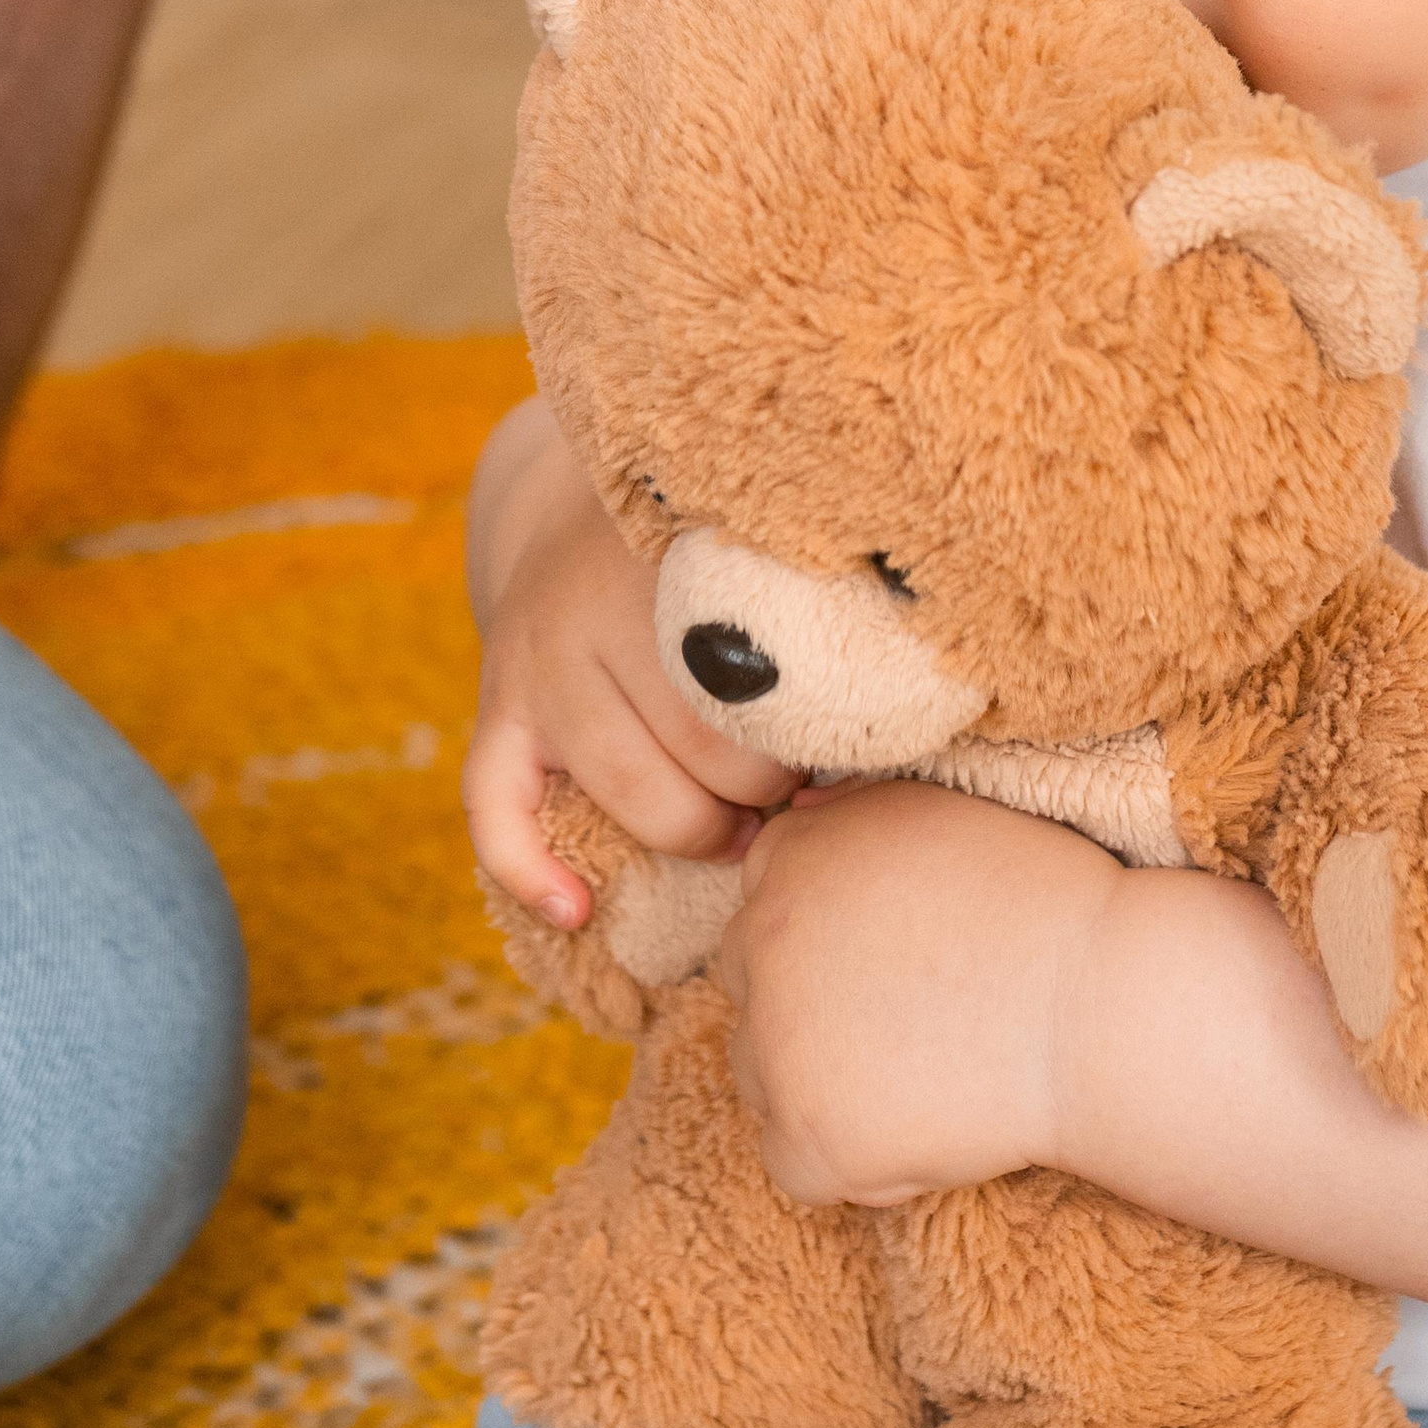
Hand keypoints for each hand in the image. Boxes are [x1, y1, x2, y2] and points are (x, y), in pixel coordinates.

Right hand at [461, 400, 797, 926]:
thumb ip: (818, 605)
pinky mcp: (497, 714)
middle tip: (798, 785)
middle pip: (700, 747)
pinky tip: (577, 911)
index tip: (847, 745)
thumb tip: (932, 689)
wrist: (559, 515)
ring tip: (741, 826)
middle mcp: (595, 611)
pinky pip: (494, 809)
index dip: (815, 736)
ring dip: (696, 830)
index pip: (762, 682)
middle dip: (763, 790)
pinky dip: (531, 870)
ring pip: (625, 790)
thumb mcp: (753, 548)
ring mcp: (536, 666)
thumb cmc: (702, 557)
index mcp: (676, 563)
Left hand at [715, 778, 1118, 1207]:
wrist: (1102, 1005)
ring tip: (922, 1071)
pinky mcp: (805, 1138)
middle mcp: (762, 939)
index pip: (765, 900)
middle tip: (909, 1017)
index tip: (891, 956)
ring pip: (761, 1073)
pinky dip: (849, 1160)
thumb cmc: (1042, 902)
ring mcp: (774, 1044)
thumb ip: (849, 816)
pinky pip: (792, 1161)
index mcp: (790, 856)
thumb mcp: (933, 814)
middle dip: (811, 1002)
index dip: (829, 934)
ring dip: (818, 1079)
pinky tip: (923, 1127)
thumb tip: (800, 821)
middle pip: (752, 984)